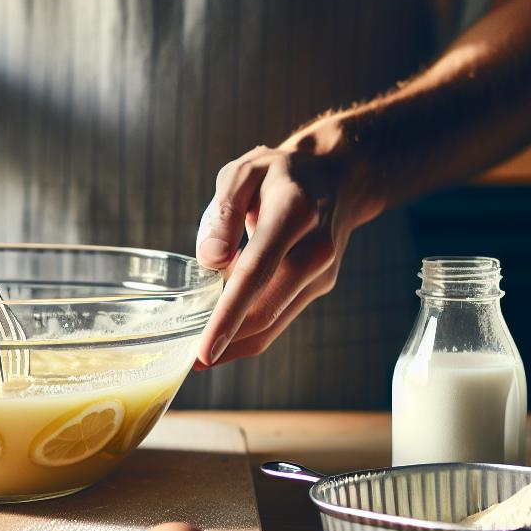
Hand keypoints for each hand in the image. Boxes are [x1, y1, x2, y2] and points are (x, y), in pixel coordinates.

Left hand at [194, 113, 381, 367]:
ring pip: (276, 322)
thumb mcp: (244, 172)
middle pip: (267, 309)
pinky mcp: (321, 285)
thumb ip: (224, 212)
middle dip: (228, 340)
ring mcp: (322, 271)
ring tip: (203, 354)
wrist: (339, 177)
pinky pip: (282, 317)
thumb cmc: (281, 174)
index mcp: (294, 212)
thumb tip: (211, 260)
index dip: (229, 315)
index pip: (257, 272)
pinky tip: (227, 335)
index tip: (205, 348)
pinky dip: (253, 331)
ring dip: (239, 342)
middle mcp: (316, 247)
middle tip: (190, 358)